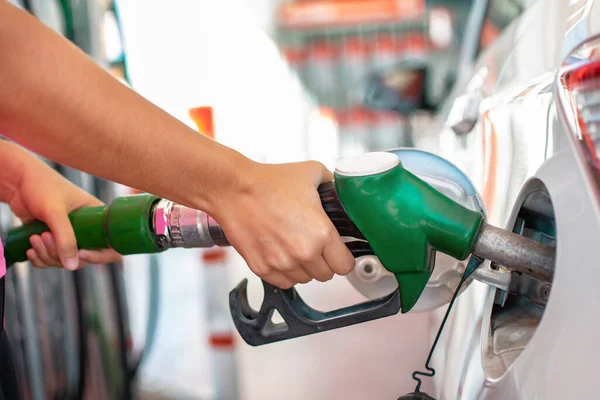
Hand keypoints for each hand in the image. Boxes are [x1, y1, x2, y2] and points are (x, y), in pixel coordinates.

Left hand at [6, 156, 120, 269]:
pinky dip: (40, 259)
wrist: (18, 183)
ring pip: (64, 261)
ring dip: (47, 255)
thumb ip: (65, 238)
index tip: (81, 253)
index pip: (110, 245)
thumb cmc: (42, 186)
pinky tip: (31, 249)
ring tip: (35, 238)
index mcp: (96, 218)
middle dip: (61, 254)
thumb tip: (72, 266)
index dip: (100, 255)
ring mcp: (68, 236)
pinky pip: (51, 260)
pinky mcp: (53, 241)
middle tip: (45, 236)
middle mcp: (86, 230)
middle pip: (82, 258)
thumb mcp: (55, 212)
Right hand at [211, 160, 354, 288]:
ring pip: (305, 280)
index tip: (338, 251)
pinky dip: (285, 272)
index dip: (343, 257)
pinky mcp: (262, 268)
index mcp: (321, 233)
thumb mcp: (312, 172)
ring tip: (295, 245)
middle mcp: (303, 253)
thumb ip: (333, 185)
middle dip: (324, 261)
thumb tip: (341, 191)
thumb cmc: (269, 181)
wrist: (235, 189)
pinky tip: (282, 253)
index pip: (345, 265)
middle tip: (315, 244)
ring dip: (304, 268)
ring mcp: (281, 263)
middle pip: (326, 275)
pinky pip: (284, 282)